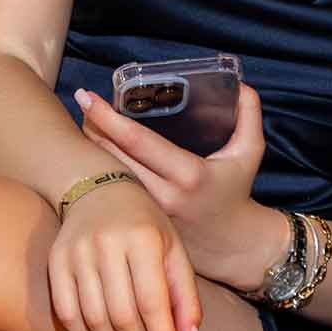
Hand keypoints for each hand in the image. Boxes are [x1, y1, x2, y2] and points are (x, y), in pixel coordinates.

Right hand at [47, 171, 201, 330]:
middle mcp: (108, 244)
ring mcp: (78, 252)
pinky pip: (67, 312)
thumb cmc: (146, 226)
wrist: (99, 189)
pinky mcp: (56, 261)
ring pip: (94, 318)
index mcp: (143, 238)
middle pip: (122, 314)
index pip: (152, 301)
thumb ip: (186, 298)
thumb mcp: (174, 252)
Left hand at [74, 84, 275, 291]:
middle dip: (93, 129)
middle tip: (82, 103)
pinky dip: (101, 170)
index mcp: (188, 174)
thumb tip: (242, 84)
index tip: (88, 97)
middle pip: (115, 158)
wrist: (232, 245)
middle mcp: (164, 196)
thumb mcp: (250, 153)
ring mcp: (148, 213)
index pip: (139, 142)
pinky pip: (114, 192)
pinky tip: (93, 152)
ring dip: (93, 148)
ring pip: (109, 177)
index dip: (109, 118)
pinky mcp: (140, 223)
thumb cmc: (237, 192)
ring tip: (85, 122)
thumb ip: (249, 116)